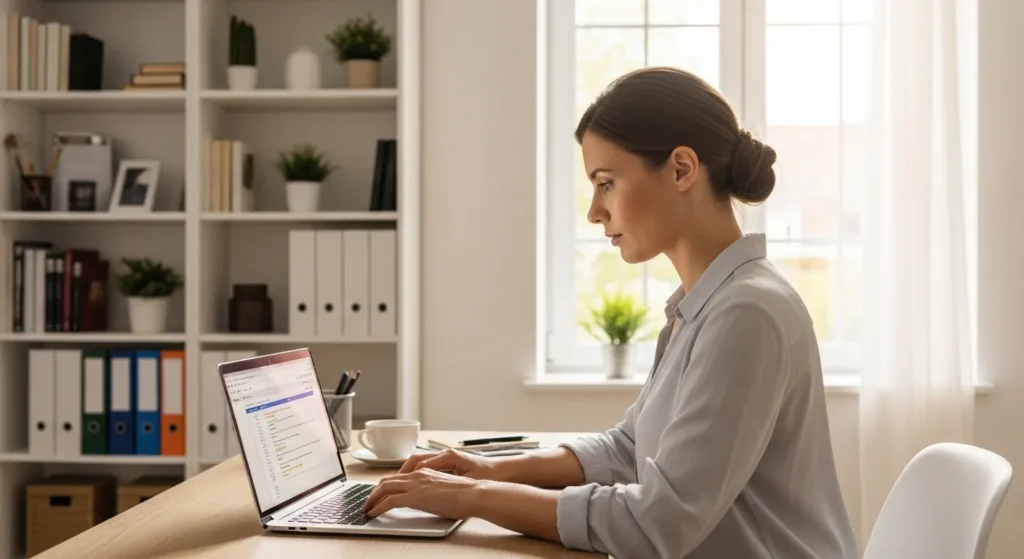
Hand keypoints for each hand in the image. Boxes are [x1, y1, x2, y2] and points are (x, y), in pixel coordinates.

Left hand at [362, 468, 481, 518]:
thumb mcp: (445, 488)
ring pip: (384, 487)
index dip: (386, 485)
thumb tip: (429, 499)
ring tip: (367, 508)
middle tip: (369, 501)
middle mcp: (418, 475)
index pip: (399, 476)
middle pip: (387, 480)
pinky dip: (378, 507)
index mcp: (425, 472)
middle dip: (375, 491)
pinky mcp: (415, 497)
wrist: (474, 494)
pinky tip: (374, 513)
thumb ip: (433, 490)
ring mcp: (415, 484)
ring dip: (372, 498)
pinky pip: (389, 501)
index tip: (380, 493)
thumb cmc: (466, 494)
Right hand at [398, 448, 501, 479]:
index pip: (420, 465)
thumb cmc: (489, 476)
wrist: (504, 472)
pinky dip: (415, 472)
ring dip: (406, 472)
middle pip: (415, 460)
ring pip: (419, 461)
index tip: (395, 487)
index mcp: (449, 457)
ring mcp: (446, 457)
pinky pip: (426, 464)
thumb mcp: (468, 483)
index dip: (406, 477)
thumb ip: (449, 484)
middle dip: (400, 473)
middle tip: (387, 487)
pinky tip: (411, 482)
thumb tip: (430, 485)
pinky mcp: (449, 462)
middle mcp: (445, 454)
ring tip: (395, 485)